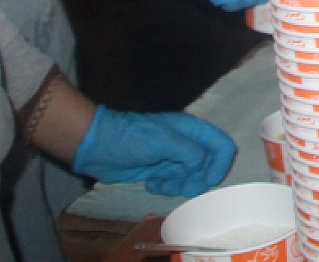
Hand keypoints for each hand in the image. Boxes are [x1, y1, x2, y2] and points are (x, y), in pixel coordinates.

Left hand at [72, 107, 234, 197]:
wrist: (97, 146)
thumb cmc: (131, 138)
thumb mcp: (164, 141)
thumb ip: (189, 152)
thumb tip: (200, 165)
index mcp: (191, 130)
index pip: (221, 145)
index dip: (220, 164)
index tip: (209, 181)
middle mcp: (186, 144)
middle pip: (208, 165)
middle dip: (198, 179)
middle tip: (184, 189)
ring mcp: (172, 158)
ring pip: (191, 177)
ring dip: (180, 186)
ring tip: (162, 185)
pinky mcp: (158, 170)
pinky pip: (173, 183)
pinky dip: (166, 187)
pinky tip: (151, 184)